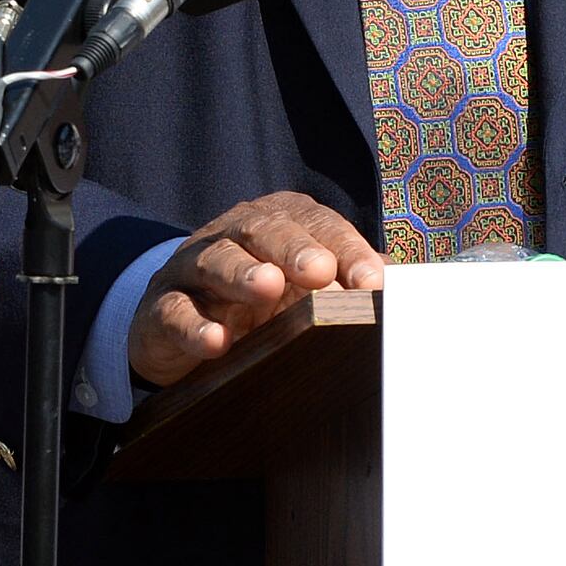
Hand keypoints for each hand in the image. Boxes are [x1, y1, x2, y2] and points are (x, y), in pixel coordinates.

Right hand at [129, 190, 384, 391]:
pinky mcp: (160, 308)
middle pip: (262, 229)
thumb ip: (350, 284)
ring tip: (267, 287)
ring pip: (214, 260)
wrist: (177, 323)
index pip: (317, 225)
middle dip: (292, 248)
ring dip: (240, 272)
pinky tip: (215, 341)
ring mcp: (192, 269)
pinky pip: (174, 311)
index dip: (346, 250)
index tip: (374, 282)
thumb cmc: (256, 303)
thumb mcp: (304, 289)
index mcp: (277, 224)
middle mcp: (233, 236)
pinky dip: (192, 325)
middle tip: (319, 270)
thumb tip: (405, 290)